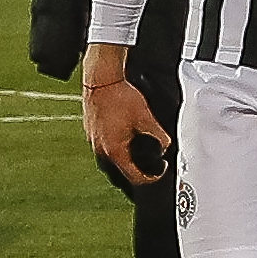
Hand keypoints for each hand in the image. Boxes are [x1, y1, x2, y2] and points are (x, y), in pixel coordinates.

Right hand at [81, 56, 170, 188]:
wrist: (101, 79)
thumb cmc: (119, 97)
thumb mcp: (146, 118)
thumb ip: (159, 136)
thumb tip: (166, 146)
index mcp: (115, 151)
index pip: (135, 178)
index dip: (152, 178)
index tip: (160, 169)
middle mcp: (101, 150)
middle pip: (120, 173)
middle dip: (137, 172)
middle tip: (150, 165)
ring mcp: (93, 142)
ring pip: (110, 162)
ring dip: (125, 161)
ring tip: (137, 152)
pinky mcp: (90, 132)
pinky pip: (103, 148)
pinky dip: (115, 149)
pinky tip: (124, 138)